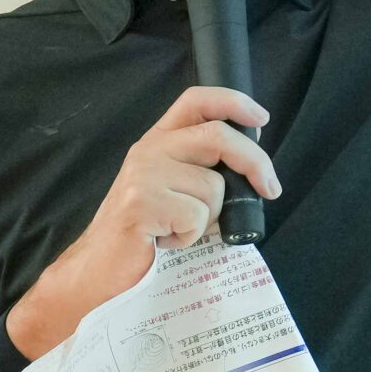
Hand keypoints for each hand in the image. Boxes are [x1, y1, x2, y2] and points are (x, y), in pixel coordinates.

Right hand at [7, 86, 280, 358]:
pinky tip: (167, 241)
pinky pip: (196, 216)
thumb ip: (203, 170)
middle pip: (218, 136)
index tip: (262, 118)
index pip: (197, 101)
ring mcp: (143, 175)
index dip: (234, 102)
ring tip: (179, 229)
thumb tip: (253, 170)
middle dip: (255, 162)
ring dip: (210, 216)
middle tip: (270, 189)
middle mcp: (149, 150)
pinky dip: (191, 236)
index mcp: (159, 142)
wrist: (99, 270)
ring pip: (213, 186)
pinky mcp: (141, 204)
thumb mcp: (174, 191)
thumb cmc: (144, 234)